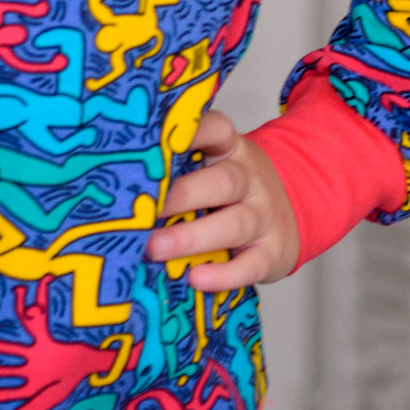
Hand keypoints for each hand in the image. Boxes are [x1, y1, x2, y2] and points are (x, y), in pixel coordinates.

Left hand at [146, 111, 299, 290]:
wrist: (296, 211)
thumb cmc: (231, 191)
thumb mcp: (212, 166)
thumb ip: (177, 167)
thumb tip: (113, 180)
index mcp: (229, 150)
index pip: (216, 130)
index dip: (190, 133)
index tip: (154, 142)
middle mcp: (249, 179)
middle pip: (222, 181)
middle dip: (181, 196)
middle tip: (143, 212)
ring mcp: (264, 216)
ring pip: (234, 223)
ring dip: (192, 237)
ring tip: (156, 249)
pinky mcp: (272, 253)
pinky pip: (251, 265)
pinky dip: (224, 274)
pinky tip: (197, 279)